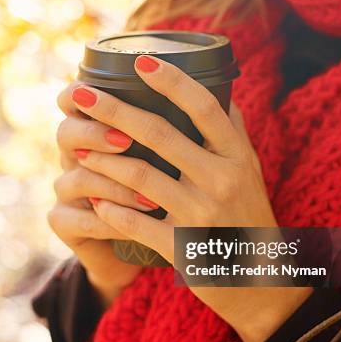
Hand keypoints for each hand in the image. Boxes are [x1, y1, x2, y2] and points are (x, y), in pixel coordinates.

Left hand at [69, 55, 311, 341]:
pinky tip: (95, 200)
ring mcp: (202, 214)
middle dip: (114, 110)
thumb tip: (220, 93)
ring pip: (140, 176)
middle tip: (80, 95)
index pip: (204, 107)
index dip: (171, 80)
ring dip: (102, 160)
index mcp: (237, 156)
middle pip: (160, 133)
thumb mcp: (251, 172)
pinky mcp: (183, 247)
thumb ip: (233, 134)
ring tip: (78, 148)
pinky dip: (111, 210)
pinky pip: (136, 224)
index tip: (140, 61)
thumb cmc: (250, 217)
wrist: (262, 280)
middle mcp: (222, 179)